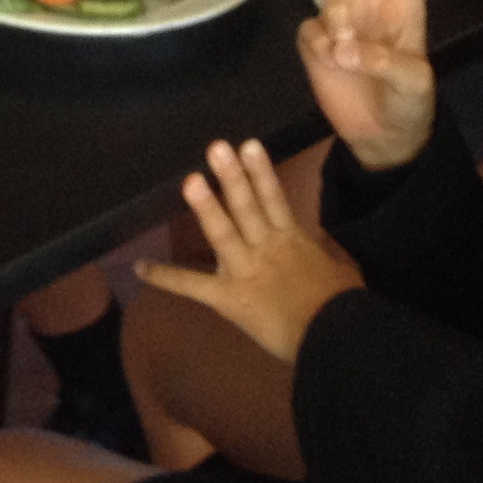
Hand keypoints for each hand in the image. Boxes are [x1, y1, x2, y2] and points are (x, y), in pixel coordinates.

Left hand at [135, 140, 362, 365]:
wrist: (335, 339)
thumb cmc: (342, 306)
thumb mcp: (340, 268)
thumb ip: (323, 250)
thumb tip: (320, 240)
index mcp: (292, 239)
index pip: (274, 198)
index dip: (261, 171)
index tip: (248, 144)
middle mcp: (266, 248)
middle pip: (248, 206)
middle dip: (232, 177)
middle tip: (216, 147)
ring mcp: (245, 271)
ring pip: (223, 234)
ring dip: (207, 207)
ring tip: (190, 181)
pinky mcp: (229, 298)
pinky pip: (193, 286)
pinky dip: (165, 277)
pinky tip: (139, 267)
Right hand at [295, 0, 436, 170]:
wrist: (380, 137)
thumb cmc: (409, 104)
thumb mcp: (414, 83)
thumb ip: (385, 61)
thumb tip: (344, 48)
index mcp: (405, 9)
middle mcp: (372, 6)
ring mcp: (341, 21)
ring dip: (337, 11)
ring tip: (344, 47)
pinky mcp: (315, 42)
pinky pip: (309, 26)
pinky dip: (318, 41)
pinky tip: (329, 60)